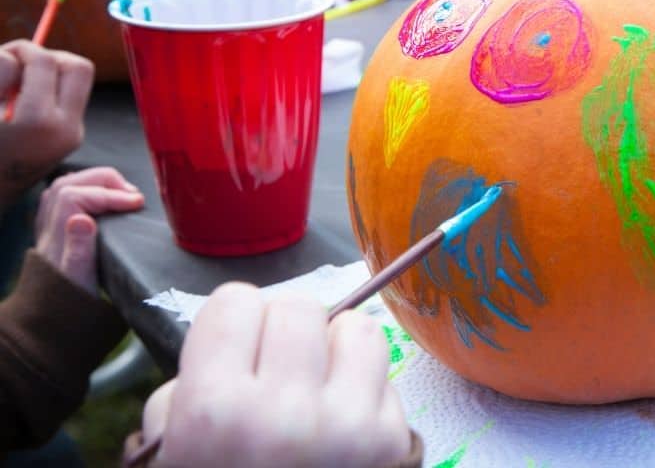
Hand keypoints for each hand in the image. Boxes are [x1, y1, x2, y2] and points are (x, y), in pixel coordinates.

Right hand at [0, 40, 93, 212]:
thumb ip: (0, 74)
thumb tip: (13, 57)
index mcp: (38, 122)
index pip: (44, 61)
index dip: (19, 52)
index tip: (3, 62)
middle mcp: (65, 130)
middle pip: (77, 67)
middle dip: (46, 58)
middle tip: (15, 68)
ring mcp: (72, 135)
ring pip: (76, 80)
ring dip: (47, 72)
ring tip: (15, 86)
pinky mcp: (71, 138)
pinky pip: (68, 97)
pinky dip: (47, 89)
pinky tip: (22, 102)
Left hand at [35, 167, 144, 294]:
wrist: (52, 319)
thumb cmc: (72, 302)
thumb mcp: (80, 280)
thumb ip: (80, 249)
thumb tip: (82, 218)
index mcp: (56, 235)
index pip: (78, 195)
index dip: (110, 194)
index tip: (137, 203)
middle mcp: (48, 226)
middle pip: (70, 183)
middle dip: (105, 181)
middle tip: (133, 195)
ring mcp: (49, 226)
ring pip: (66, 185)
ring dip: (96, 182)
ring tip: (123, 192)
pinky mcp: (55, 230)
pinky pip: (65, 196)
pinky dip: (86, 189)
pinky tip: (103, 199)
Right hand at [142, 284, 411, 467]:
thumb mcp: (170, 444)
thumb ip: (195, 378)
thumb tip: (250, 325)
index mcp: (214, 410)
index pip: (235, 300)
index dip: (234, 323)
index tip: (235, 350)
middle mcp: (285, 412)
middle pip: (299, 307)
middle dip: (286, 332)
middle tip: (279, 369)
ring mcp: (347, 426)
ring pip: (358, 327)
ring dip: (337, 348)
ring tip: (318, 386)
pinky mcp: (392, 440)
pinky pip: (384, 372)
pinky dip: (364, 386)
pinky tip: (343, 421)